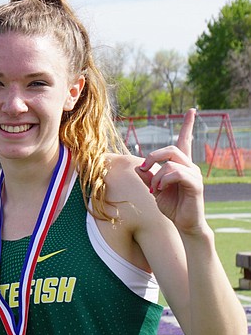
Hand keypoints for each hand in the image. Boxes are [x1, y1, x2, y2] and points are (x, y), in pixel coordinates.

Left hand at [135, 109, 206, 234]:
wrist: (184, 224)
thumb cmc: (171, 206)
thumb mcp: (154, 189)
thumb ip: (147, 176)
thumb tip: (139, 166)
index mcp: (180, 165)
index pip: (185, 141)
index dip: (188, 125)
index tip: (192, 111)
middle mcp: (189, 166)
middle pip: (171, 148)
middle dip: (153, 156)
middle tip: (144, 169)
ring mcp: (194, 175)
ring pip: (171, 162)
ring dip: (157, 175)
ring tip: (155, 189)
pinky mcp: (195, 185)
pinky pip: (177, 173)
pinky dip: (164, 180)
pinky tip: (160, 190)